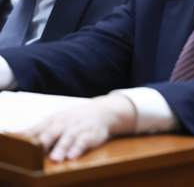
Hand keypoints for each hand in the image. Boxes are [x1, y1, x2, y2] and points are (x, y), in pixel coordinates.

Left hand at [22, 95, 136, 161]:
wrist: (101, 111)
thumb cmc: (72, 119)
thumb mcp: (54, 121)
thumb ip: (36, 130)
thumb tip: (14, 135)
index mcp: (52, 121)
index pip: (37, 129)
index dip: (28, 137)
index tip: (19, 144)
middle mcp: (64, 124)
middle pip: (51, 133)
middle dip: (44, 142)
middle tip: (35, 152)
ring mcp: (78, 128)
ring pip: (68, 138)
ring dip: (62, 148)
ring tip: (55, 158)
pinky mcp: (90, 134)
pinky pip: (84, 141)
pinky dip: (78, 148)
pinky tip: (73, 156)